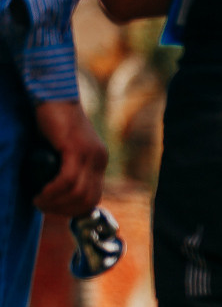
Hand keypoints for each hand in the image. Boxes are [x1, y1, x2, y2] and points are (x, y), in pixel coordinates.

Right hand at [32, 100, 107, 216]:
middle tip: (43, 208)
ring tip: (38, 201)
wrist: (53, 95)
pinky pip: (67, 179)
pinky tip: (41, 192)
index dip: (74, 210)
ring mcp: (90, 154)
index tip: (54, 210)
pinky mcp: (76, 149)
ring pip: (77, 192)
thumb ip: (65, 166)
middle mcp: (99, 160)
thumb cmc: (51, 121)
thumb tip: (55, 190)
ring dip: (56, 202)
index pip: (93, 197)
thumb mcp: (64, 149)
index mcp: (98, 161)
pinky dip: (53, 190)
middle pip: (88, 199)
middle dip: (64, 210)